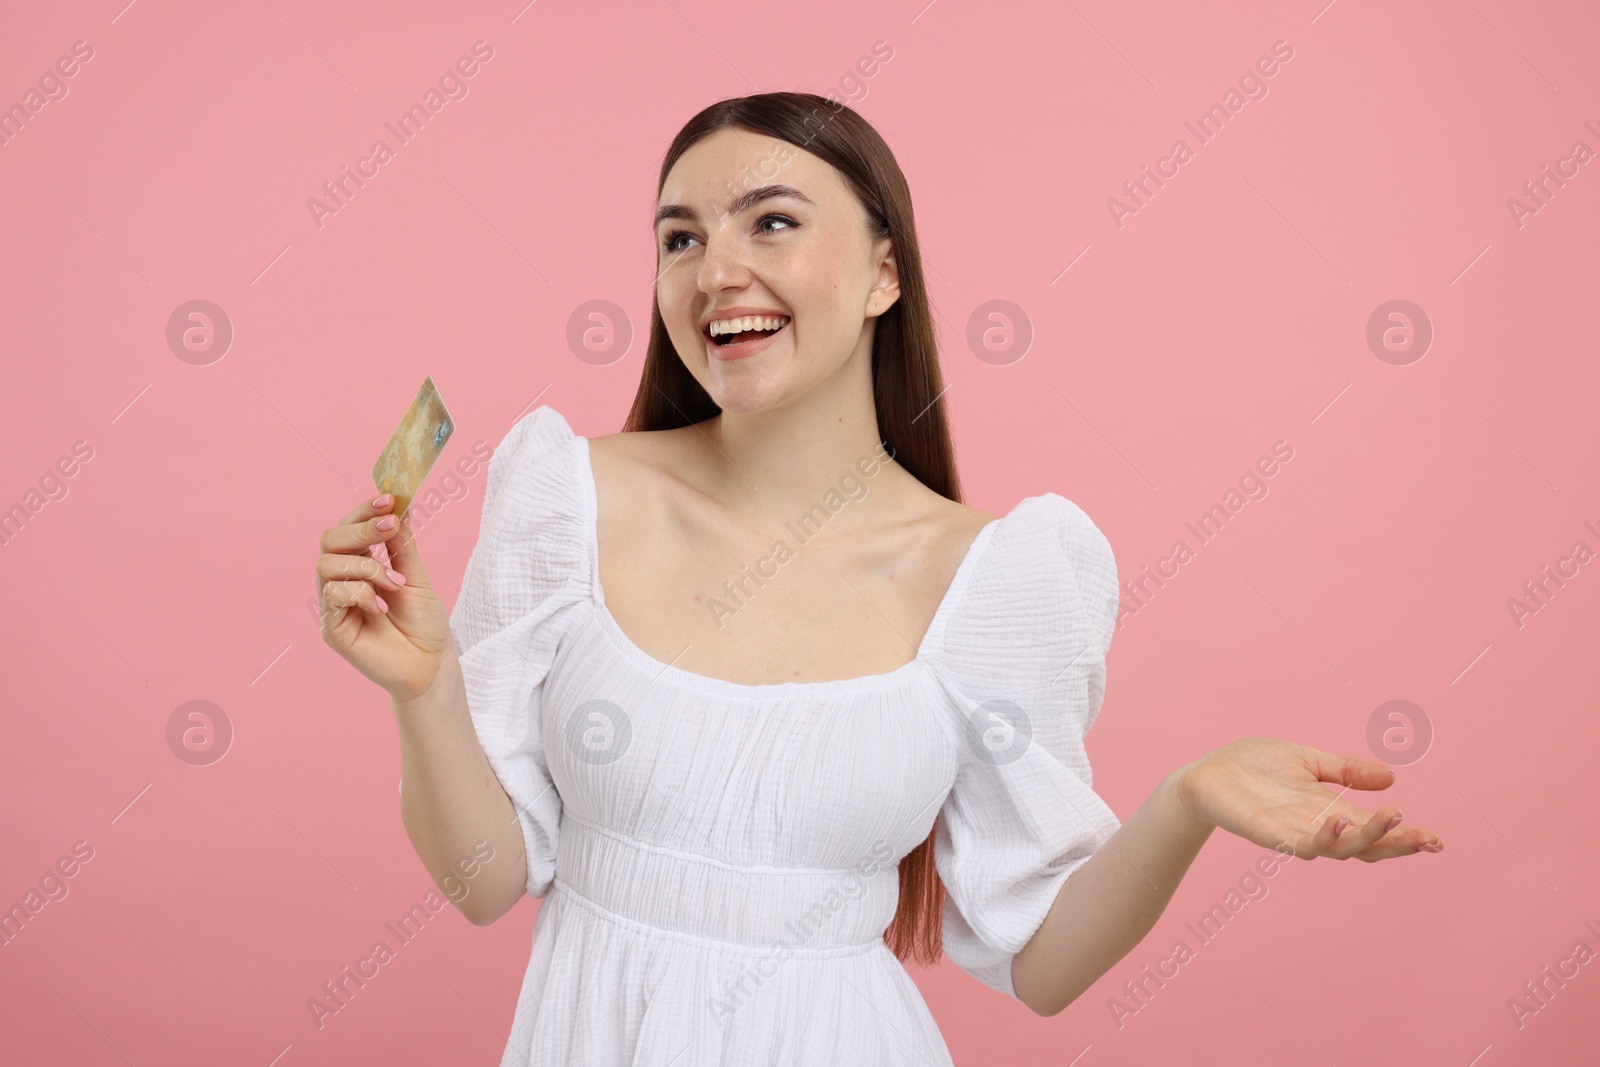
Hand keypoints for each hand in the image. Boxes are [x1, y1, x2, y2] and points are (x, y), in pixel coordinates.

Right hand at [315, 494, 454, 701]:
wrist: (430, 664)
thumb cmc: (423, 622)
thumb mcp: (417, 576)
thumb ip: (403, 545)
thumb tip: (398, 507)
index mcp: (361, 564)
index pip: (349, 527)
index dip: (364, 511)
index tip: (388, 498)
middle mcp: (342, 580)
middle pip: (329, 540)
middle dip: (360, 528)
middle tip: (390, 528)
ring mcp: (334, 604)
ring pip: (326, 564)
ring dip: (365, 566)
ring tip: (395, 582)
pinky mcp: (332, 628)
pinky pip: (332, 596)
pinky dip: (359, 593)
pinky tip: (381, 607)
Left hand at [1175, 738, 1443, 861]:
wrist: (1207, 773)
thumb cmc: (1254, 767)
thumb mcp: (1309, 761)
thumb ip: (1346, 770)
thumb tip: (1391, 778)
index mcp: (1331, 812)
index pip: (1375, 832)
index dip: (1406, 838)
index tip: (1438, 840)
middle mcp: (1317, 828)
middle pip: (1366, 847)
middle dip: (1398, 844)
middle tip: (1428, 838)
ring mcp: (1294, 834)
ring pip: (1339, 848)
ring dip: (1367, 836)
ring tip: (1393, 817)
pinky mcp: (1268, 834)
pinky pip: (1299, 843)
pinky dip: (1322, 836)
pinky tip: (1337, 821)